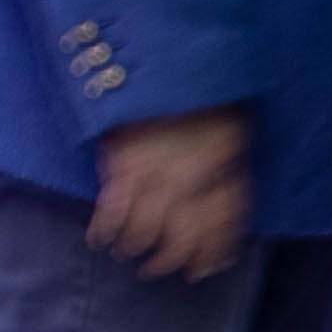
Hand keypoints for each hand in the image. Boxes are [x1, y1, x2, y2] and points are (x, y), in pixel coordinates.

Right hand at [86, 107, 251, 282]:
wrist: (168, 62)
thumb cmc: (204, 95)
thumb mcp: (232, 126)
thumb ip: (228, 163)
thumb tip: (223, 198)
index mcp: (226, 165)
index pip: (225, 220)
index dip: (216, 249)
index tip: (207, 268)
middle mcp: (194, 177)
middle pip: (184, 234)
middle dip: (171, 258)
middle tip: (158, 269)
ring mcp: (157, 173)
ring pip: (147, 229)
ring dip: (136, 247)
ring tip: (129, 254)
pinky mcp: (122, 164)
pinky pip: (114, 209)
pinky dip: (105, 230)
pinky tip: (99, 240)